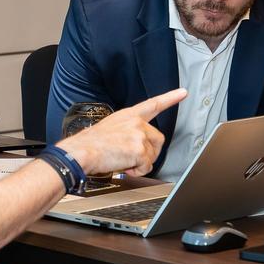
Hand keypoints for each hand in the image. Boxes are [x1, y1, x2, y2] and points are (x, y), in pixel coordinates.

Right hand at [56, 88, 185, 177]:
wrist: (80, 152)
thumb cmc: (89, 143)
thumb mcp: (109, 128)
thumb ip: (126, 132)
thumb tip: (133, 147)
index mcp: (128, 115)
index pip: (153, 104)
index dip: (170, 98)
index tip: (182, 92)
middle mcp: (136, 122)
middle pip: (158, 139)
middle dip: (149, 152)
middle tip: (133, 158)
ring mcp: (138, 134)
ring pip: (152, 155)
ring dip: (140, 163)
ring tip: (123, 161)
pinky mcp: (139, 149)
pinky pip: (147, 166)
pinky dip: (137, 171)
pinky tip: (124, 166)